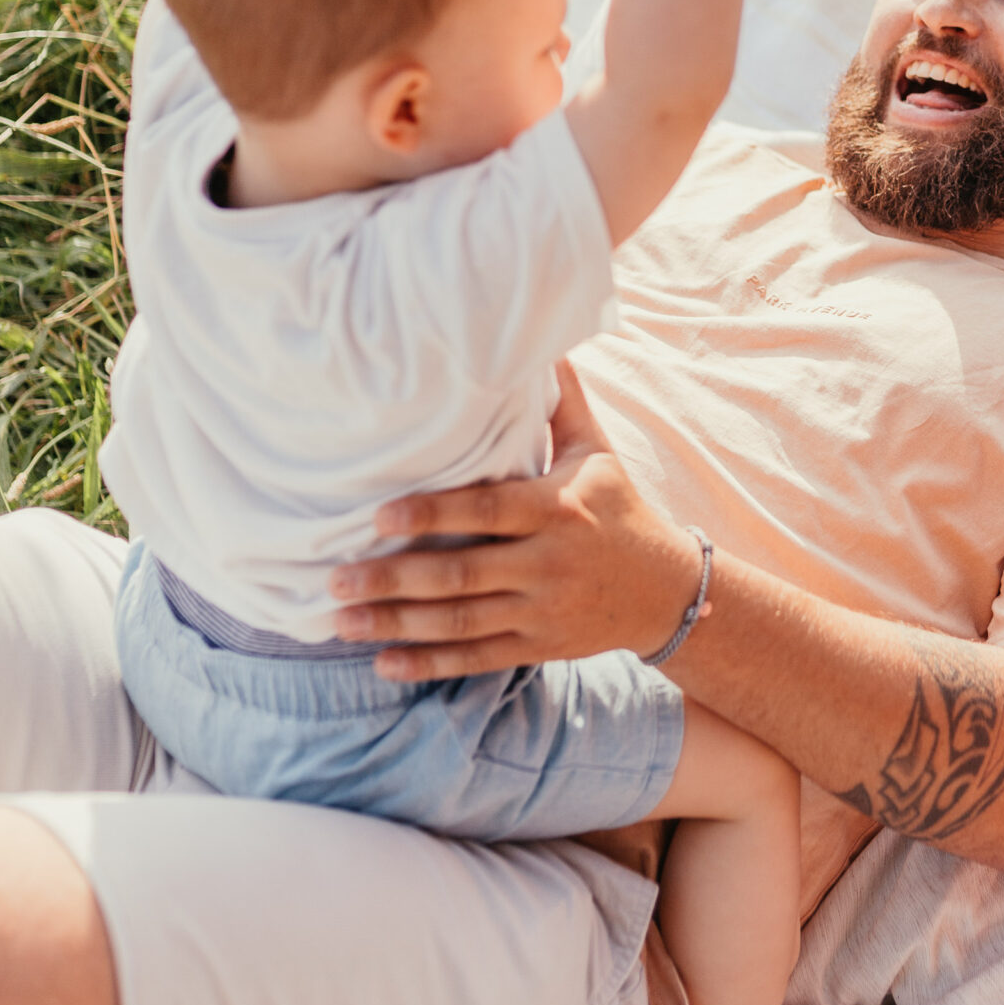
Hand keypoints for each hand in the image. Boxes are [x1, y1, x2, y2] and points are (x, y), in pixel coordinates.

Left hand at [330, 365, 703, 677]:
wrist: (666, 589)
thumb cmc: (621, 506)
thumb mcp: (597, 451)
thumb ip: (561, 402)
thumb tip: (541, 340)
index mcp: (557, 509)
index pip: (487, 512)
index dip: (433, 515)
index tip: (380, 517)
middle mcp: (548, 564)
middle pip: (461, 575)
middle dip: (394, 580)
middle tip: (336, 578)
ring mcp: (542, 611)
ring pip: (460, 622)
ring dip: (396, 624)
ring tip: (340, 622)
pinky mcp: (539, 647)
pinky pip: (476, 658)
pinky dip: (429, 664)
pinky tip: (383, 663)